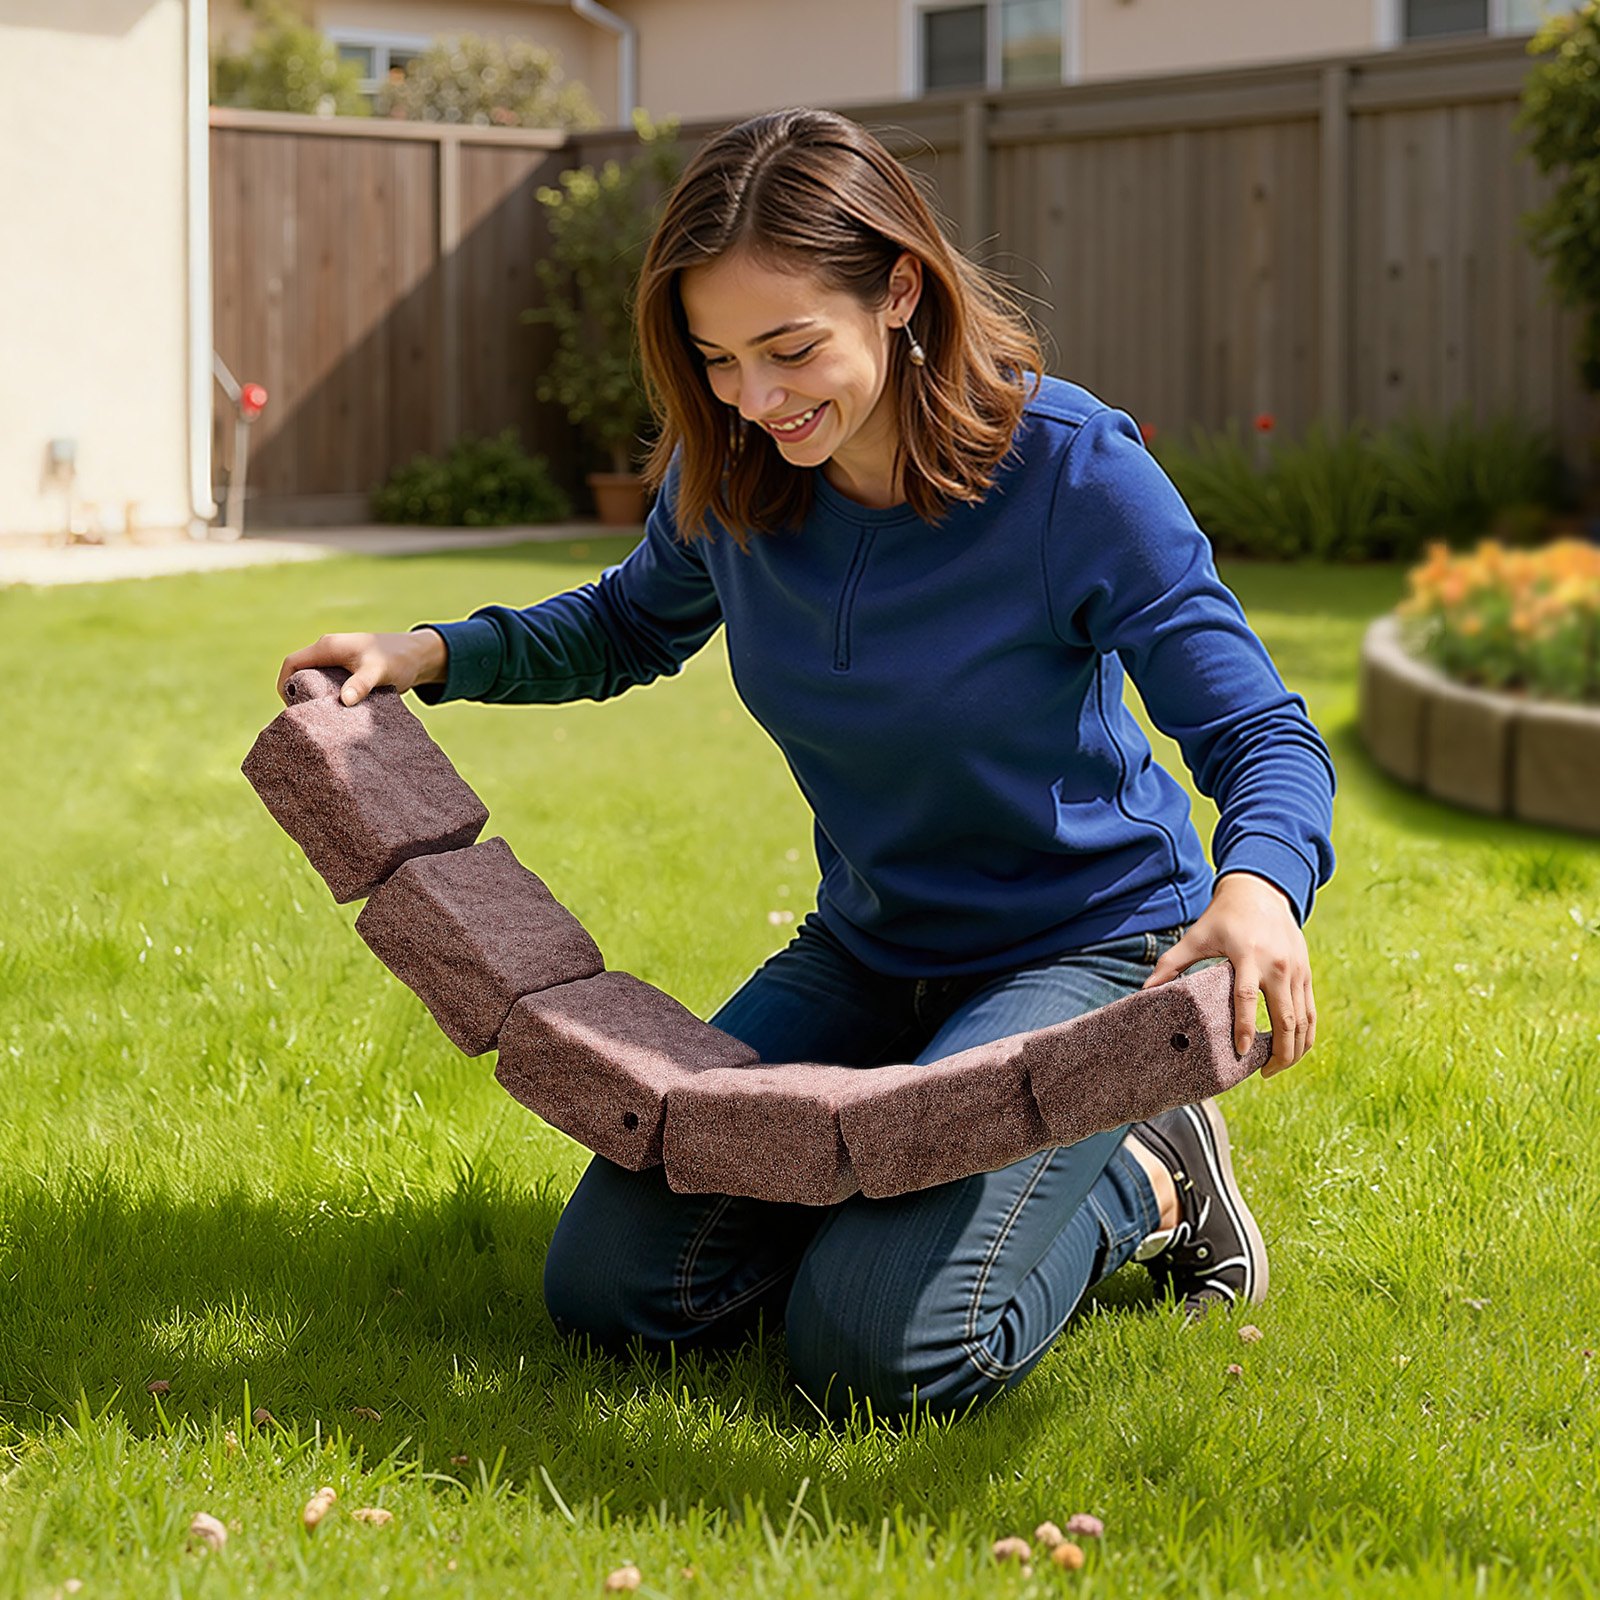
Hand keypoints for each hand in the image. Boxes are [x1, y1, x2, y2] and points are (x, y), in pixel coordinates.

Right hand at [275, 629, 447, 706]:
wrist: (420, 655)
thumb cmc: (398, 658)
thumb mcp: (379, 672)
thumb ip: (361, 684)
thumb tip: (344, 700)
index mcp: (328, 647)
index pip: (292, 663)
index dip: (285, 684)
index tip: (291, 707)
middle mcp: (330, 651)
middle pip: (301, 673)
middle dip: (299, 694)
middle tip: (306, 718)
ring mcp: (339, 662)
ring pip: (315, 680)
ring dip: (315, 698)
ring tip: (320, 720)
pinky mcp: (349, 672)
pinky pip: (329, 685)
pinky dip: (329, 698)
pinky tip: (337, 715)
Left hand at [1140, 872, 1315, 1077]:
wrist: (1261, 891)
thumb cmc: (1223, 916)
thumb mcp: (1196, 936)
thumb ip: (1171, 964)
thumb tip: (1145, 991)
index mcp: (1248, 955)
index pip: (1248, 997)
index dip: (1245, 1026)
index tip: (1240, 1051)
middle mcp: (1277, 965)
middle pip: (1286, 1017)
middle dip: (1278, 1051)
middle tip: (1263, 1073)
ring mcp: (1296, 970)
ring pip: (1303, 1019)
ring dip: (1294, 1048)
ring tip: (1275, 1068)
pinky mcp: (1306, 973)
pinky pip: (1310, 1010)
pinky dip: (1306, 1034)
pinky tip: (1293, 1050)